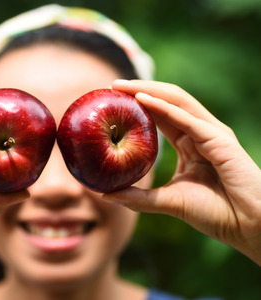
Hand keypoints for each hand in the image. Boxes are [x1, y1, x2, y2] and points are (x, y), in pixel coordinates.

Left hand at [104, 79, 260, 264]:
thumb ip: (138, 197)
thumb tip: (106, 193)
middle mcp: (200, 132)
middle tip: (112, 86)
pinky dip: (164, 107)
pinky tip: (142, 99)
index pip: (160, 114)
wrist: (247, 226)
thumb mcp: (168, 201)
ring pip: (177, 101)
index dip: (137, 104)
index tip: (112, 101)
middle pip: (166, 101)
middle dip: (140, 90)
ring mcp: (211, 133)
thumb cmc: (214, 213)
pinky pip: (187, 119)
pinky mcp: (219, 139)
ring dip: (148, 90)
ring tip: (122, 86)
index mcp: (189, 142)